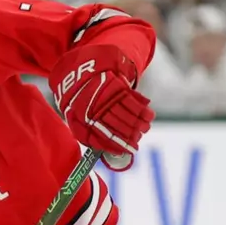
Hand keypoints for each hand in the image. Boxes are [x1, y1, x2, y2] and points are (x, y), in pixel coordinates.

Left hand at [49, 43, 154, 170]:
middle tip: (139, 138)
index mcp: (86, 117)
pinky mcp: (117, 85)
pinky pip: (132, 98)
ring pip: (127, 111)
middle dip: (131, 132)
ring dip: (139, 121)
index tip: (130, 149)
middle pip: (119, 122)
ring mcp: (108, 95)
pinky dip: (142, 107)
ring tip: (146, 128)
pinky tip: (148, 114)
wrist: (80, 72)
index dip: (119, 142)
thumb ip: (89, 136)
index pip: (105, 133)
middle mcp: (97, 106)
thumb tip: (105, 152)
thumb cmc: (80, 102)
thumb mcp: (77, 120)